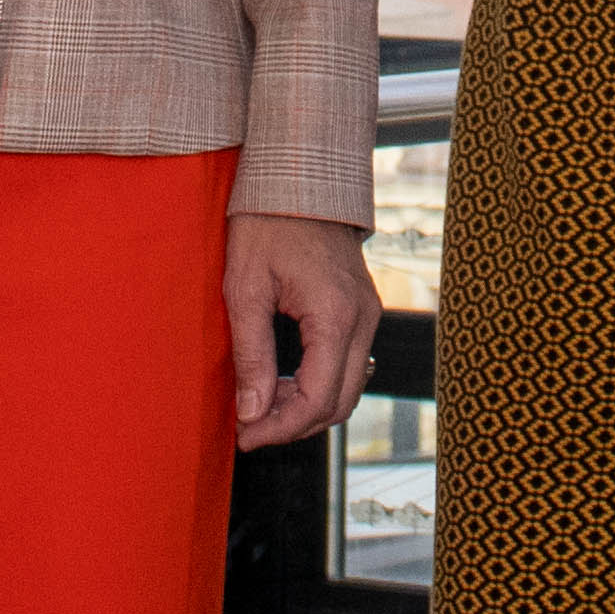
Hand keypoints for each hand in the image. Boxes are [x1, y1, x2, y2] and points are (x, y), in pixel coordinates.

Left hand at [225, 213, 379, 448]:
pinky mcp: (363, 309)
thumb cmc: (265, 224)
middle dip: (294, 425)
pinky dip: (320, 383)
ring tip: (261, 404)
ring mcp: (369, 313)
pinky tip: (284, 380)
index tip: (245, 436)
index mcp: (335, 315)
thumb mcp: (245, 290)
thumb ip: (252, 356)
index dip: (281, 428)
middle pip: (340, 402)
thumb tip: (252, 413)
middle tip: (249, 429)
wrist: (299, 177)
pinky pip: (349, 364)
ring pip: (349, 387)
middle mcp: (364, 318)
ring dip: (307, 406)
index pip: (318, 399)